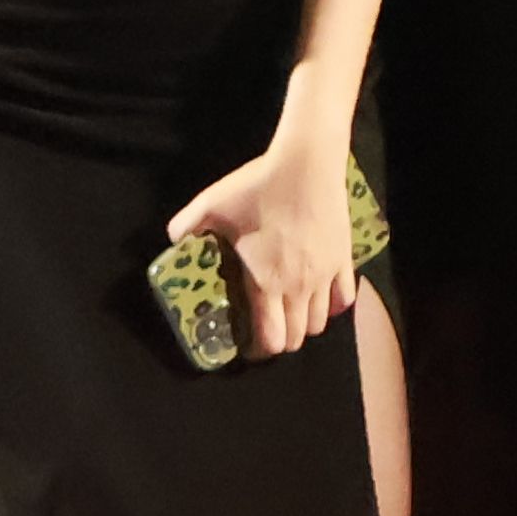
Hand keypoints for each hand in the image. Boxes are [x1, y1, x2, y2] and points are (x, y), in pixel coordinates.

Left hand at [164, 133, 369, 361]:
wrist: (306, 164)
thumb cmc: (259, 186)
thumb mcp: (211, 204)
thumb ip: (185, 226)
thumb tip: (172, 240)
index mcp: (266, 283)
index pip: (270, 339)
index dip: (259, 351)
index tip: (248, 346)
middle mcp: (298, 287)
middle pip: (297, 338)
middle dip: (281, 340)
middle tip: (268, 328)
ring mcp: (325, 275)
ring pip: (320, 322)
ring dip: (305, 324)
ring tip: (291, 312)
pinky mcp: (344, 259)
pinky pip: (344, 298)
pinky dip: (333, 305)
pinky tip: (321, 296)